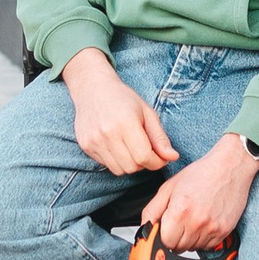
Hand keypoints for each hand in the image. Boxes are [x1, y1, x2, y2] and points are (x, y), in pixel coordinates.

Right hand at [64, 49, 177, 176]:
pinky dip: (116, 161)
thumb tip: (173, 157)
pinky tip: (116, 145)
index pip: (144, 157)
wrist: (92, 89)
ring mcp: (94, 141)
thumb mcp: (147, 113)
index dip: (157, 162)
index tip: (161, 158)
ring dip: (130, 164)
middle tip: (146, 150)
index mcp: (126, 123)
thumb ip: (160, 137)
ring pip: (119, 170)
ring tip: (131, 147)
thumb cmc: (123, 98)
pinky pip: (106, 165)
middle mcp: (107, 134)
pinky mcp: (86, 146)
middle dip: (144, 163)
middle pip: (132, 167)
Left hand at [145, 130, 258, 248]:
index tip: (165, 228)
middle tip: (180, 221)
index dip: (162, 235)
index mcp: (180, 210)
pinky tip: (204, 222)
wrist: (230, 167)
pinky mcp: (224, 231)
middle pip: (177, 248)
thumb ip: (152, 210)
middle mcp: (196, 222)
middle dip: (174, 238)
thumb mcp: (169, 187)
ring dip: (189, 239)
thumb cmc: (201, 174)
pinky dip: (203, 239)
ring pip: (192, 249)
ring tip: (193, 219)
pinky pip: (207, 247)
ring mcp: (212, 228)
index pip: (164, 241)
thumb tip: (145, 229)